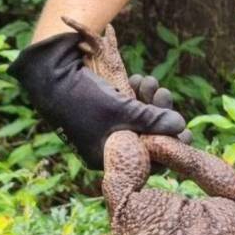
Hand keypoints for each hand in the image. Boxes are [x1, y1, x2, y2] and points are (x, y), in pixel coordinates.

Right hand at [7, 33, 186, 168]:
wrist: (47, 72)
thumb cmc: (83, 98)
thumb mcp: (122, 111)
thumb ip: (153, 120)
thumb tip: (182, 126)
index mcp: (107, 158)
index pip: (147, 161)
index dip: (168, 146)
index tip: (186, 133)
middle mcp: (107, 147)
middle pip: (146, 138)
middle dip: (159, 115)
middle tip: (165, 94)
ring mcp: (105, 128)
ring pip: (139, 120)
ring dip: (149, 100)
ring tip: (150, 81)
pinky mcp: (104, 111)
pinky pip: (129, 109)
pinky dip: (136, 95)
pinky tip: (139, 80)